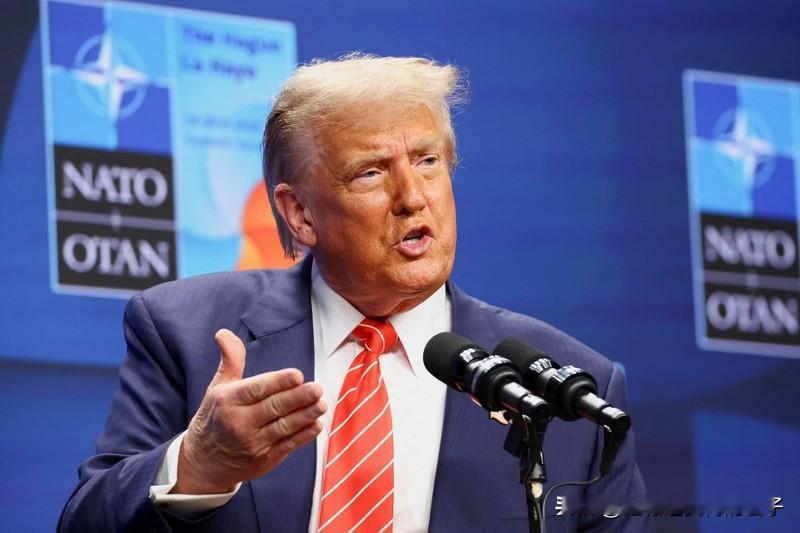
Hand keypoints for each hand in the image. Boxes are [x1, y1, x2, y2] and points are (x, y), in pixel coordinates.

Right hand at [174, 329, 325, 493]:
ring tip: (321, 404)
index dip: (278, 382)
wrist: (203, 462)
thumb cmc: (215, 417)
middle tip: (317, 388)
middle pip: (273, 408)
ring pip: (284, 427)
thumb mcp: (218, 387)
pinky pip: (287, 446)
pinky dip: (303, 436)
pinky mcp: (265, 459)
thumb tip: (224, 333)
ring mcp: (253, 443)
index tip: (297, 375)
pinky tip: (316, 425)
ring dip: (305, 415)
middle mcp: (239, 422)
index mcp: (228, 401)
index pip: (256, 389)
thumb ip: (230, 360)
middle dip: (298, 398)